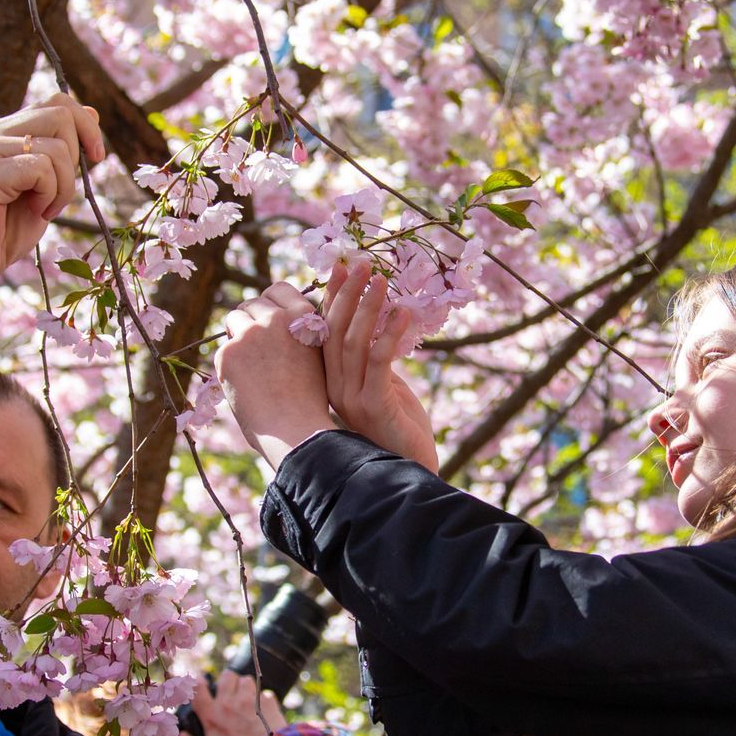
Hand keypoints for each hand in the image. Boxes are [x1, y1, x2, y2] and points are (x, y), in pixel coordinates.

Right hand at [0, 93, 106, 345]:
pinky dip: (50, 195)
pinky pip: (40, 169)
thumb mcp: (44, 187)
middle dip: (77, 158)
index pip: (56, 102)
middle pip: (60, 114)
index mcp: (4, 133)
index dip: (86, 125)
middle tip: (60, 192)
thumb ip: (62, 153)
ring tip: (44, 209)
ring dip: (64, 187)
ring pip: (56, 148)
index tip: (97, 157)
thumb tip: (93, 112)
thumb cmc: (4, 232)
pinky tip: (36, 212)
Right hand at [190, 673, 284, 735]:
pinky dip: (263, 701)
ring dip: (246, 688)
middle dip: (229, 681)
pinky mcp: (267, 702)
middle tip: (232, 692)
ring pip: (246, 680)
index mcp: (211, 716)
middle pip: (226, 676)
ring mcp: (248, 700)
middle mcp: (228, 703)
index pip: (198, 689)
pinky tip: (264, 712)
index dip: (198, 683)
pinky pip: (264, 693)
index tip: (201, 682)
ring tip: (249, 701)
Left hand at [215, 283, 336, 467]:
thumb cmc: (309, 401)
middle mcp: (277, 319)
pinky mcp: (228, 353)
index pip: (278, 289)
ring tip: (251, 367)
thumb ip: (301, 332)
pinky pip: (224, 350)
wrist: (295, 430)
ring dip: (238, 336)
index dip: (271, 303)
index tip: (269, 318)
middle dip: (252, 321)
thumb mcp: (317, 356)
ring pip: (234, 320)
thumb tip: (280, 316)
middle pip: (252, 303)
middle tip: (257, 349)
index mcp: (304, 317)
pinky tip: (244, 385)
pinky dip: (230, 364)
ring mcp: (251, 334)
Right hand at [322, 259, 439, 472]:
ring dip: (369, 306)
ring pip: (354, 342)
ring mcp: (351, 398)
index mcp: (331, 383)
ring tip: (382, 278)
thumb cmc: (399, 431)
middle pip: (333, 331)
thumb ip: (372, 365)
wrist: (410, 473)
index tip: (340, 266)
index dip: (332, 298)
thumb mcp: (383, 390)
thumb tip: (376, 327)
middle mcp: (334, 388)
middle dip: (347, 293)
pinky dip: (391, 333)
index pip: (325, 333)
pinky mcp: (374, 405)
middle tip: (360, 262)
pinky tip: (404, 312)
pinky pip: (379, 361)